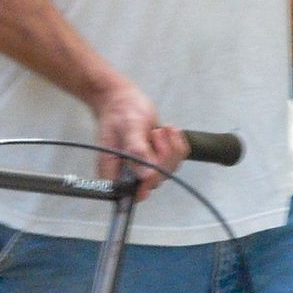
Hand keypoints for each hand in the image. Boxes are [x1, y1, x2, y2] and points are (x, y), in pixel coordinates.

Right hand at [91, 76, 188, 200]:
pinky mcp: (158, 160)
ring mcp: (145, 169)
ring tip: (159, 129)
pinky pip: (177, 160)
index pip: (135, 192)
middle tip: (155, 133)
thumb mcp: (128, 126)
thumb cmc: (120, 112)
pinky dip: (177, 143)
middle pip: (156, 180)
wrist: (123, 100)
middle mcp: (130, 175)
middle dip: (162, 155)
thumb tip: (145, 176)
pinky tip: (169, 130)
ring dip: (170, 147)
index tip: (155, 158)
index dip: (149, 182)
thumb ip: (136, 149)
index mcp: (115, 172)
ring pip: (169, 169)